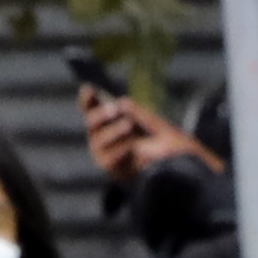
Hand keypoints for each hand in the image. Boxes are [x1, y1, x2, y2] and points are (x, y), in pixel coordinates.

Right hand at [81, 88, 202, 183]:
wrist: (170, 164)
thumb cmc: (155, 136)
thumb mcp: (149, 120)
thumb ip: (136, 111)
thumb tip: (122, 105)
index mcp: (106, 117)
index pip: (90, 106)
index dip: (87, 97)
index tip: (89, 89)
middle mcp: (99, 133)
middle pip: (91, 121)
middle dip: (101, 114)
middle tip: (116, 108)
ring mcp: (102, 152)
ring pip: (99, 140)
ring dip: (114, 131)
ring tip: (129, 124)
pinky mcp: (110, 168)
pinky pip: (110, 158)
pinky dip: (123, 149)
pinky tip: (134, 146)